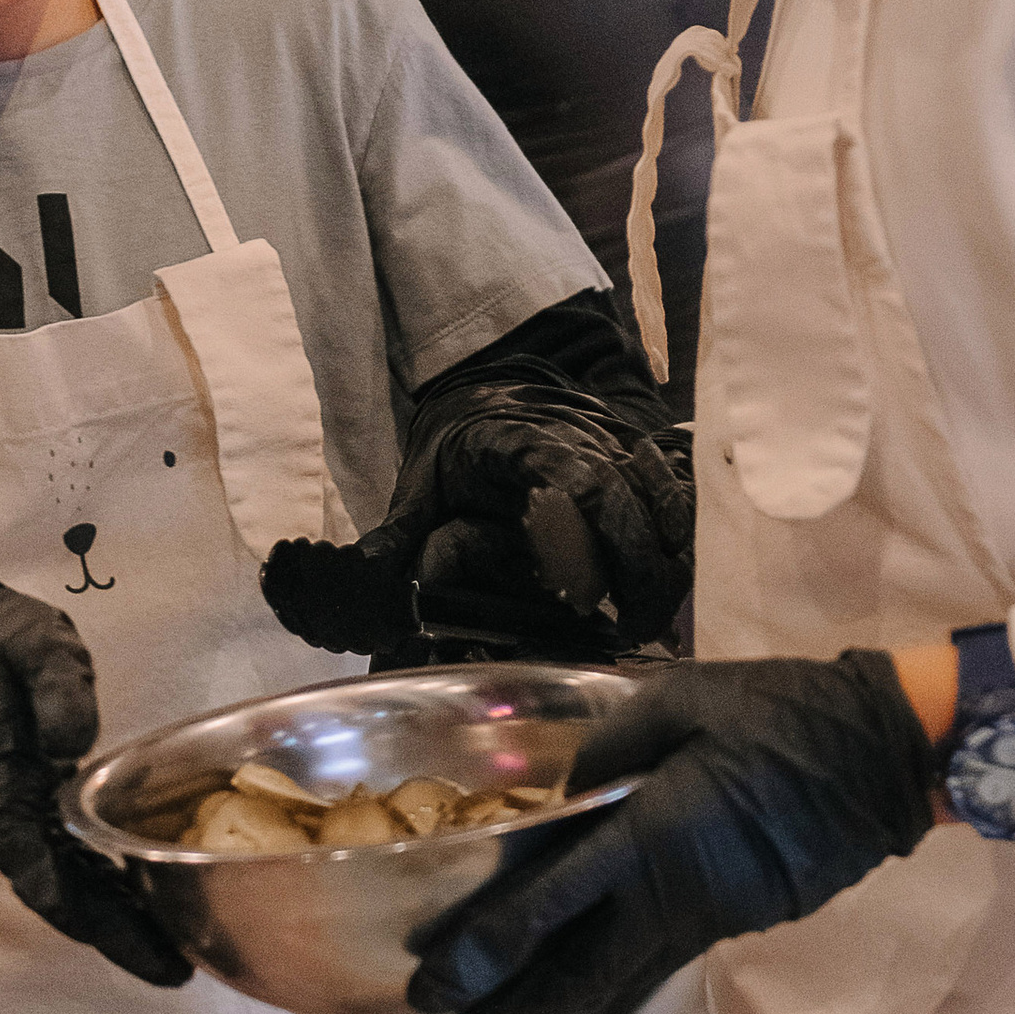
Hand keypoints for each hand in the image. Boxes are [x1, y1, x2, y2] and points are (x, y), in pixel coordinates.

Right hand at [0, 586, 189, 987]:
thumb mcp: (28, 644)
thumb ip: (54, 684)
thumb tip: (73, 740)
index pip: (24, 850)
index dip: (62, 895)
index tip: (101, 928)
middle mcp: (13, 814)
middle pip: (58, 889)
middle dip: (112, 934)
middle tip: (171, 970)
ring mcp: (32, 822)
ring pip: (76, 887)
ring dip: (122, 927)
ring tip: (177, 960)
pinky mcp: (52, 818)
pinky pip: (86, 867)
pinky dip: (122, 894)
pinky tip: (161, 912)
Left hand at [265, 355, 693, 660]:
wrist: (505, 381)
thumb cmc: (461, 443)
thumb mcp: (418, 484)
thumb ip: (389, 541)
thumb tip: (327, 582)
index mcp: (525, 441)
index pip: (576, 481)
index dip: (589, 542)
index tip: (587, 602)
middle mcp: (587, 437)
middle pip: (635, 503)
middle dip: (641, 574)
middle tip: (632, 632)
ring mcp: (626, 443)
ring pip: (671, 502)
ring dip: (670, 562)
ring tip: (652, 619)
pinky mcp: (653, 456)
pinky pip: (687, 496)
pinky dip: (686, 537)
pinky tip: (670, 582)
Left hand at [406, 649, 937, 1013]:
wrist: (886, 754)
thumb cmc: (782, 712)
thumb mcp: (684, 696)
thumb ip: (610, 742)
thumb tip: (563, 787)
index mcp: (653, 835)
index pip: (549, 905)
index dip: (486, 950)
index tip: (441, 980)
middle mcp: (676, 894)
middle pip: (580, 976)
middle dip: (517, 1009)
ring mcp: (713, 917)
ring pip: (619, 973)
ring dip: (560, 998)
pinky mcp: (741, 921)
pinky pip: (658, 951)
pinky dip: (611, 967)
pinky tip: (585, 962)